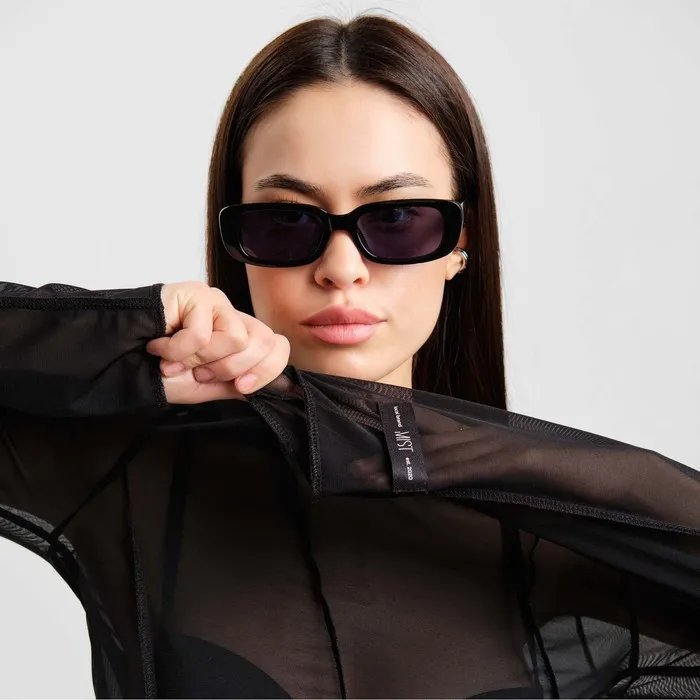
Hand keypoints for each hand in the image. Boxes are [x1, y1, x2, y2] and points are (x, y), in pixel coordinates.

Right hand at [145, 281, 289, 403]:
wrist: (121, 363)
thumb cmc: (161, 372)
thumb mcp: (210, 386)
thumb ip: (243, 384)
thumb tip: (285, 389)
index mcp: (240, 336)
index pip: (278, 345)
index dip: (267, 370)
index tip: (241, 387)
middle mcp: (232, 316)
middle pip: (263, 341)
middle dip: (229, 368)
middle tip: (198, 372)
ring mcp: (215, 302)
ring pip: (237, 339)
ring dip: (201, 359)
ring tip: (176, 358)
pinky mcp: (195, 294)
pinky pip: (202, 333)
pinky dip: (177, 351)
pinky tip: (160, 346)